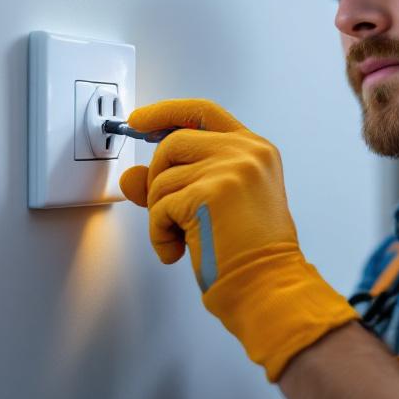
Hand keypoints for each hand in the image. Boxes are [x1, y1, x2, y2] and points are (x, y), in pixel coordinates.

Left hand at [118, 98, 357, 381]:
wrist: (268, 286)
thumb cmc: (248, 254)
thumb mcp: (209, 207)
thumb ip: (173, 183)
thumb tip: (130, 177)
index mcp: (255, 150)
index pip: (203, 112)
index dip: (166, 112)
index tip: (138, 120)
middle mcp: (247, 152)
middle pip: (173, 142)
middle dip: (157, 178)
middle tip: (165, 213)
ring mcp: (232, 168)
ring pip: (162, 175)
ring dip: (158, 213)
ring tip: (179, 238)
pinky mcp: (212, 192)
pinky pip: (161, 204)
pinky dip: (159, 232)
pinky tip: (177, 250)